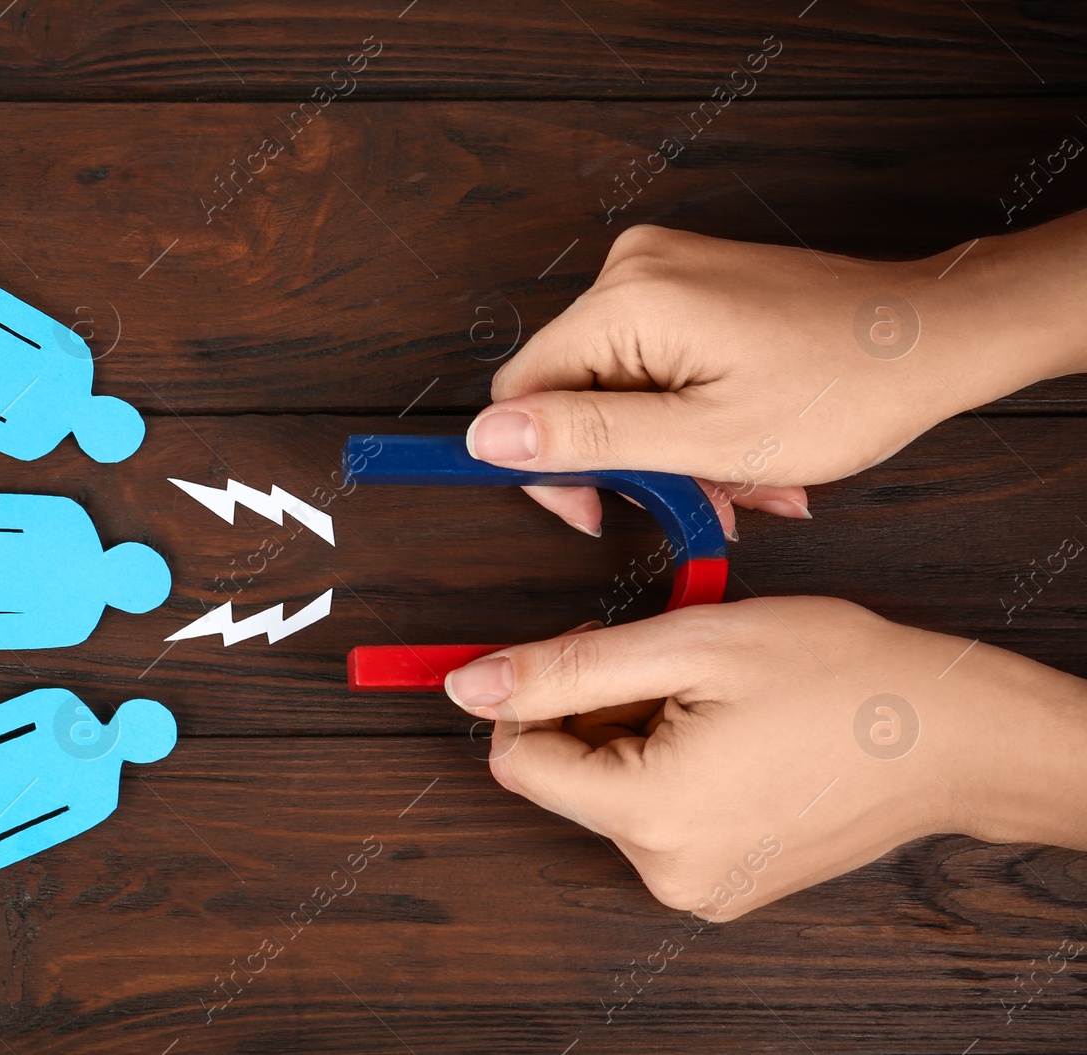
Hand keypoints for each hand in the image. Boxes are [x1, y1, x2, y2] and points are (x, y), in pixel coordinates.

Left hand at [443, 598, 1086, 918]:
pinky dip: (670, 766)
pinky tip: (732, 737)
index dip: (536, 695)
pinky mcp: (723, 885)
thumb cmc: (842, 678)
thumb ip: (567, 668)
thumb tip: (466, 684)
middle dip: (596, 709)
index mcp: (652, 816)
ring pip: (610, 791)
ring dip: (637, 733)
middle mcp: (668, 872)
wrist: (955, 736)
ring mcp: (699, 887)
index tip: (589, 651)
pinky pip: (656, 815)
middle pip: (566, 777)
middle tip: (671, 667)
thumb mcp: (690, 644)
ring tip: (715, 703)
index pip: (519, 760)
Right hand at [475, 216, 1086, 537]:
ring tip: (739, 486)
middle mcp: (633, 269)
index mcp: (627, 300)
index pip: (520, 391)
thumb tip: (486, 439)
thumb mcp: (703, 439)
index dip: (546, 465)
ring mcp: (664, 271)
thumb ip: (585, 437)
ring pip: (618, 387)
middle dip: (629, 463)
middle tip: (694, 505)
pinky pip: (654, 365)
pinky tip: (742, 451)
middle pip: (572, 390)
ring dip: (669, 450)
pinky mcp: (690, 284)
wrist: (935, 336)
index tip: (601, 512)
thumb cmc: (843, 388)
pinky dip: (689, 417)